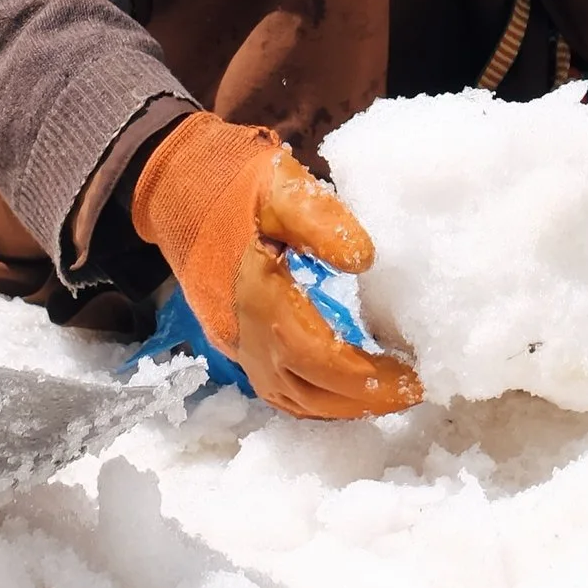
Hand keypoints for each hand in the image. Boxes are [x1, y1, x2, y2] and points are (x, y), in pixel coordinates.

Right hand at [133, 116, 421, 419]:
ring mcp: (233, 341)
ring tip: (386, 396)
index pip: (319, 359)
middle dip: (361, 402)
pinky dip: (311, 399)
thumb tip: (365, 261)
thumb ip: (322, 220)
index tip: (413, 380)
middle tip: (412, 393)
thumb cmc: (233, 181)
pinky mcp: (231, 339)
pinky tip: (341, 389)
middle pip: (306, 392)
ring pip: (288, 398)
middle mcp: (243, 333)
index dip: (367, 379)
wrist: (175, 183)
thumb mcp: (282, 183)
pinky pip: (274, 388)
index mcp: (258, 297)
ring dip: (338, 407)